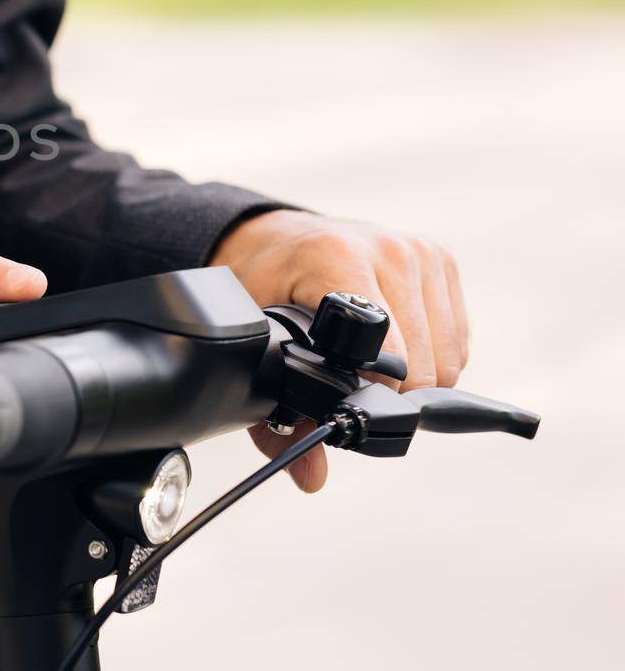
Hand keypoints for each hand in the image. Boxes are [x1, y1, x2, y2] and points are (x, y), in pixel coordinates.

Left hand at [210, 209, 470, 491]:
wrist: (276, 239)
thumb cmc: (263, 287)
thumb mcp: (256, 344)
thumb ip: (278, 416)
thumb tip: (312, 476)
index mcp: (337, 256)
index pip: (387, 351)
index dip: (371, 392)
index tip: (347, 400)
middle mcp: (388, 249)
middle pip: (424, 365)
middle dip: (391, 393)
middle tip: (352, 387)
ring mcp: (420, 252)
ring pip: (448, 357)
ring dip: (417, 378)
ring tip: (369, 364)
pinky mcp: (443, 259)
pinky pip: (458, 338)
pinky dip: (434, 356)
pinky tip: (394, 347)